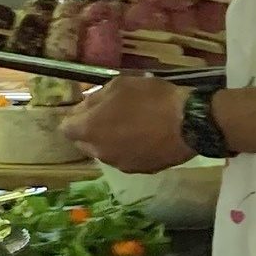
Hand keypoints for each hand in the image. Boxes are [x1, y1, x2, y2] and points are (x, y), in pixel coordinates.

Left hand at [60, 76, 193, 172]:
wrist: (189, 122)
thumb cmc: (151, 98)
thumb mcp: (118, 85)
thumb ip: (95, 98)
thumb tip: (84, 105)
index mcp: (88, 130)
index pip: (65, 128)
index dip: (74, 118)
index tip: (88, 109)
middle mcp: (98, 152)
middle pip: (83, 142)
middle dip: (90, 130)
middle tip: (109, 116)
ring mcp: (119, 164)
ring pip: (105, 151)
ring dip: (109, 141)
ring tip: (130, 125)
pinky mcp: (139, 170)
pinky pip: (125, 158)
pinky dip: (129, 149)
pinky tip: (145, 137)